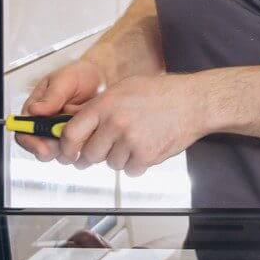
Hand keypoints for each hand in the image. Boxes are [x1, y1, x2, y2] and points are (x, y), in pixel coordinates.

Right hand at [16, 57, 105, 161]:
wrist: (103, 78)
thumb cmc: (79, 76)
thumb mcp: (64, 80)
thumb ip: (51, 97)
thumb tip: (34, 110)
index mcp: (35, 112)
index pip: (24, 134)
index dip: (31, 143)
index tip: (42, 146)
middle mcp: (46, 127)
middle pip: (41, 150)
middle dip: (53, 148)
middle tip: (67, 140)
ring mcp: (63, 136)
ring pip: (61, 153)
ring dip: (72, 144)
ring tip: (83, 124)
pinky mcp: (79, 141)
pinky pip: (79, 151)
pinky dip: (86, 143)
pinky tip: (92, 129)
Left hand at [54, 73, 209, 175]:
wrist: (192, 102)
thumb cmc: (160, 93)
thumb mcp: (123, 89)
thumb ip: (99, 107)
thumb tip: (77, 124)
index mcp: (105, 105)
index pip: (71, 134)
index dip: (67, 147)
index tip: (69, 153)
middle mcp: (115, 123)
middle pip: (90, 154)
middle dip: (95, 155)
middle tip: (105, 149)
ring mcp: (130, 141)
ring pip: (111, 164)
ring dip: (120, 158)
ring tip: (135, 141)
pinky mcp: (146, 156)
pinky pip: (130, 170)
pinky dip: (137, 164)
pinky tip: (146, 147)